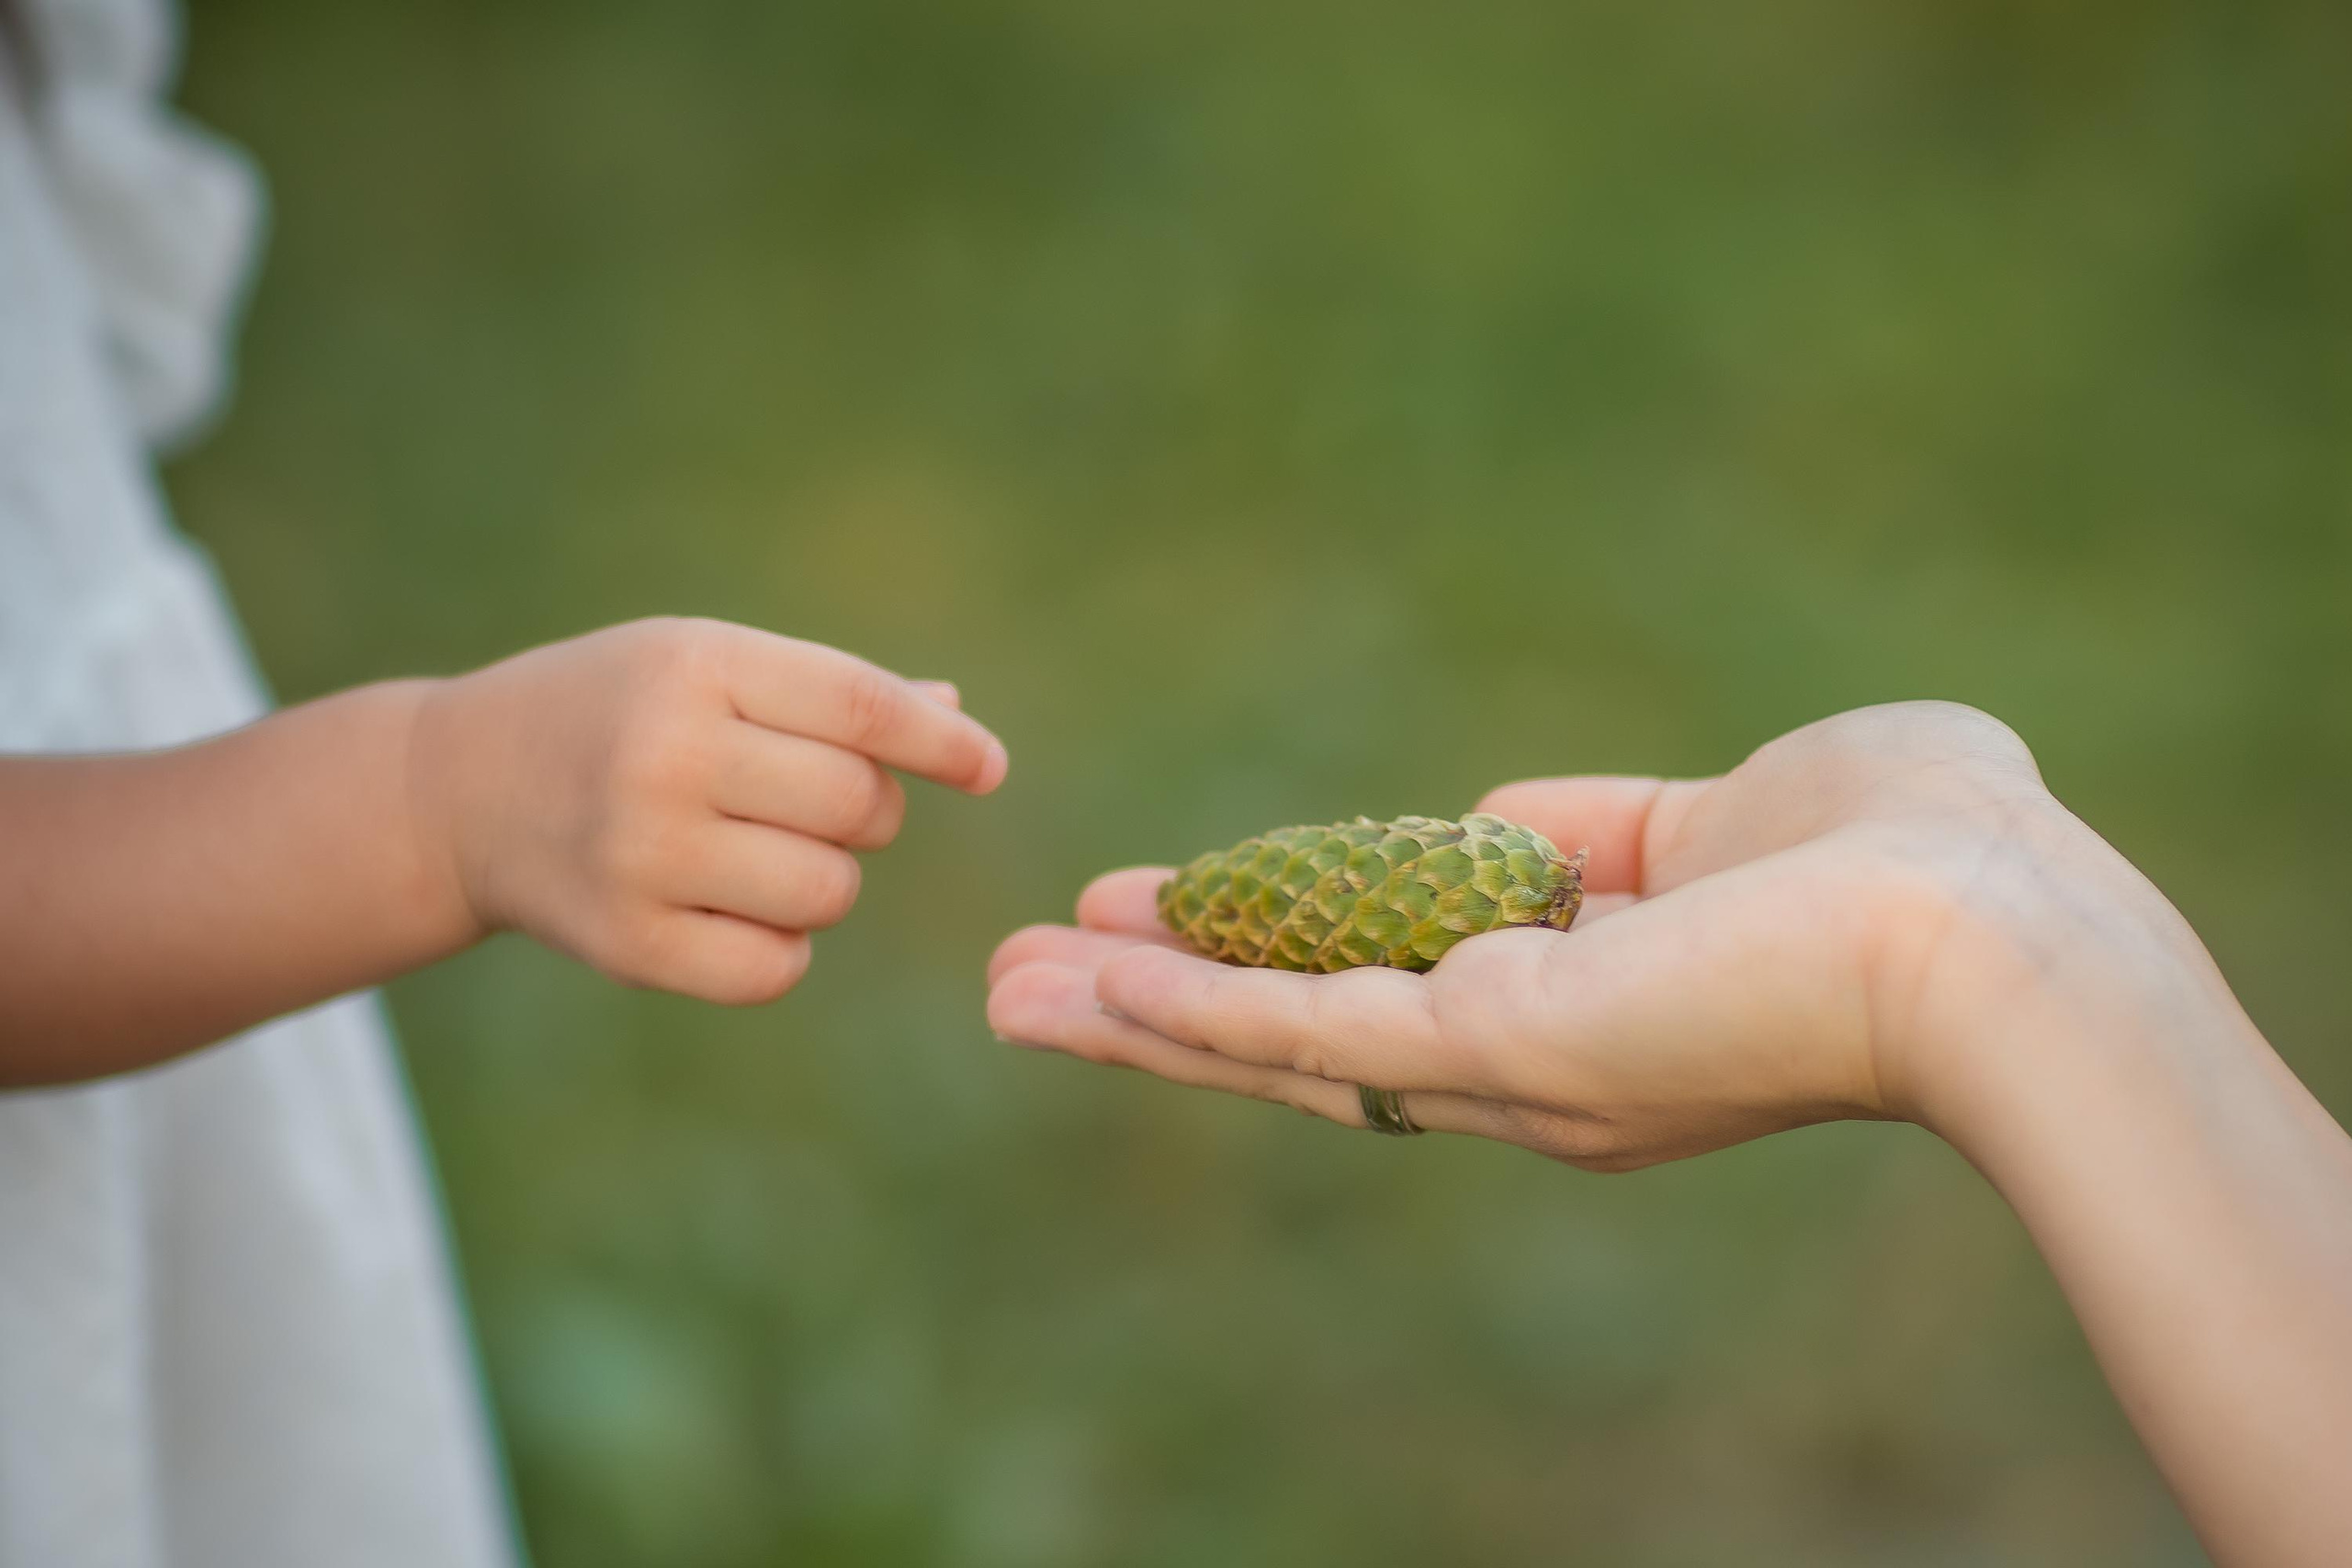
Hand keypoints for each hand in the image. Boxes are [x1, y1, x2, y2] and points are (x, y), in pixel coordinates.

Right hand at [413, 616, 1006, 1003]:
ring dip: (826, 880)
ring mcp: (643, 855)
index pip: (860, 707)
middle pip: (860, 806)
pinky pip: (777, 967)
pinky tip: (732, 910)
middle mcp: (667, 756)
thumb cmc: (618, 711)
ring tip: (761, 852)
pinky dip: (781, 948)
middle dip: (868, 811)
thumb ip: (830, 693)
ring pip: (829, 891)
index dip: (941, 744)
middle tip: (808, 802)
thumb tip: (955, 722)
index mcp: (696, 667)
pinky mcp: (628, 943)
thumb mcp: (706, 665)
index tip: (988, 767)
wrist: (463, 791)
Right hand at [987, 701, 2220, 1166]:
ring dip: (1133, 1016)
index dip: (1269, 943)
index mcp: (1591, 1002)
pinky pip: (1309, 1030)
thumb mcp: (1731, 806)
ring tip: (1003, 989)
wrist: (1995, 926)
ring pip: (1277, 1046)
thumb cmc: (1918, 852)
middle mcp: (1531, 1064)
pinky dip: (1190, 1007)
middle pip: (1303, 1036)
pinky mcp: (1494, 1052)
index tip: (1165, 905)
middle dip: (1159, 1006)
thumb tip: (1503, 823)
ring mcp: (1506, 1067)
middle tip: (1023, 977)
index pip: (1390, 975)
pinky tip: (1092, 981)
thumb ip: (1609, 820)